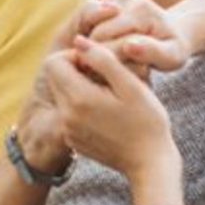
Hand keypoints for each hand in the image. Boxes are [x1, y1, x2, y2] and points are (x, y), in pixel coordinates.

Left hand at [44, 35, 182, 204]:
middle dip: (75, 70)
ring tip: (107, 95)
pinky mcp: (73, 140)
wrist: (150, 163)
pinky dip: (80, 107)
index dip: (75, 56)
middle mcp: (66, 115)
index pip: (55, 62)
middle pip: (55, 78)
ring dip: (78, 87)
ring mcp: (68, 130)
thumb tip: (79, 40)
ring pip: (61, 95)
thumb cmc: (147, 122)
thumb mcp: (131, 84)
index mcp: (79, 98)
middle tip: (104, 76)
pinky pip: (67, 113)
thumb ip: (103, 58)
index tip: (99, 63)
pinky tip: (105, 112)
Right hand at [84, 0, 193, 77]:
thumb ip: (152, 52)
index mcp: (142, 12)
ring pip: (88, 22)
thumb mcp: (172, 56)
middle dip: (93, 51)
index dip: (98, 57)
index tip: (98, 75)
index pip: (106, 35)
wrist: (176, 31)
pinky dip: (90, 33)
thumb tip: (129, 46)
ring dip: (89, 42)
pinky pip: (90, 17)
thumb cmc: (174, 48)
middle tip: (93, 71)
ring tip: (95, 61)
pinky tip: (99, 50)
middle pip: (96, 29)